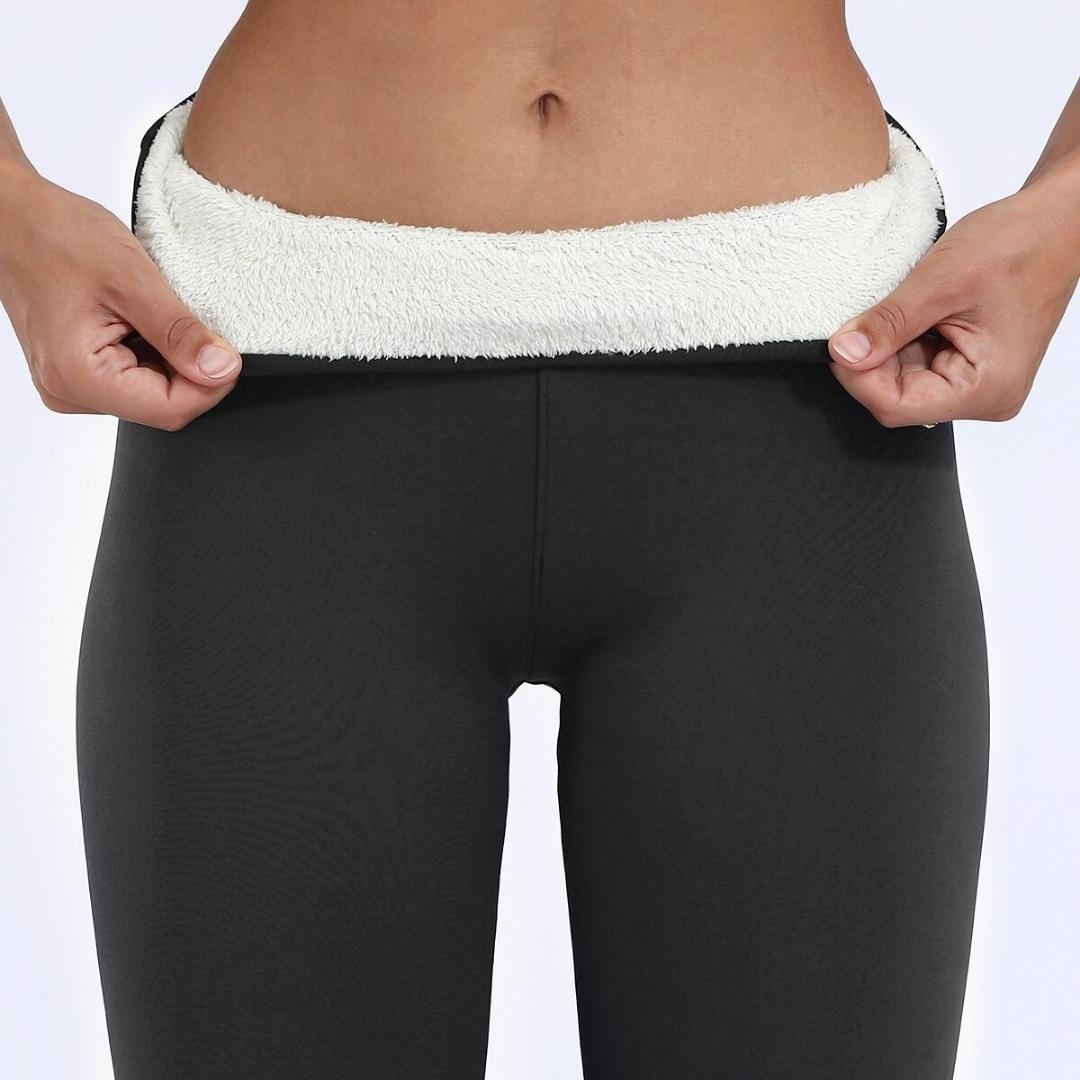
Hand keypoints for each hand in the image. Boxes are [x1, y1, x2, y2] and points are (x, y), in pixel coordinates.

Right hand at [0, 167, 242, 429]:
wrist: (13, 215)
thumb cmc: (57, 235)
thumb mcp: (132, 279)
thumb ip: (179, 332)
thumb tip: (222, 369)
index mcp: (79, 377)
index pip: (171, 410)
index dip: (211, 384)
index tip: (228, 350)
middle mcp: (70, 392)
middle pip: (164, 407)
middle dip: (192, 372)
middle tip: (194, 323)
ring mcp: (72, 385)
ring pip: (154, 394)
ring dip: (172, 360)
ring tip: (154, 314)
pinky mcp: (79, 372)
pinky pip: (136, 379)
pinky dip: (154, 354)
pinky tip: (142, 320)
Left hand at [826, 180, 1079, 426]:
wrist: (1054, 221)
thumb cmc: (1020, 244)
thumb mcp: (941, 281)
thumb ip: (889, 323)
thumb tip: (844, 353)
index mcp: (987, 388)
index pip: (896, 406)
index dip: (858, 377)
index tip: (839, 341)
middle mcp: (985, 397)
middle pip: (896, 397)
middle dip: (873, 360)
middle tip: (866, 315)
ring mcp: (976, 384)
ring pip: (900, 382)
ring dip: (888, 347)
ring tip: (906, 305)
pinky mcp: (965, 367)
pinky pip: (915, 366)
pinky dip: (902, 341)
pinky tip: (915, 312)